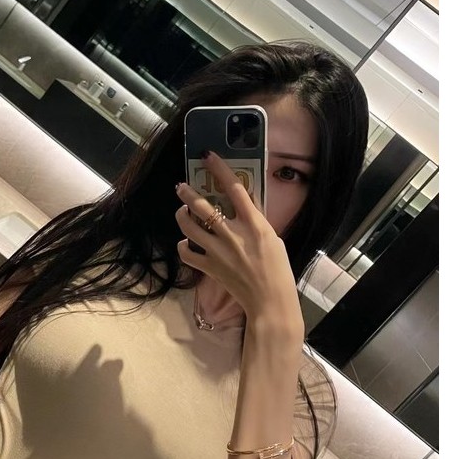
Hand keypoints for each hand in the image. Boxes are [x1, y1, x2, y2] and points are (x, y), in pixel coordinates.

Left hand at [175, 151, 303, 340]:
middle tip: (181, 187)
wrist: (270, 301)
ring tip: (182, 211)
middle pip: (203, 206)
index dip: (219, 169)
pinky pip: (187, 253)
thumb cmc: (278, 270)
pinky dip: (183, 246)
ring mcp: (219, 251)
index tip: (208, 157)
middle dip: (188, 193)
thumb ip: (255, 222)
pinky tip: (186, 242)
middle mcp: (234, 234)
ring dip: (181, 215)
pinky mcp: (210, 267)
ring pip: (189, 226)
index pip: (235, 189)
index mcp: (255, 224)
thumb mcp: (272, 238)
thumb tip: (240, 207)